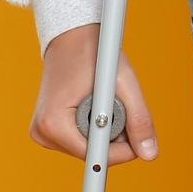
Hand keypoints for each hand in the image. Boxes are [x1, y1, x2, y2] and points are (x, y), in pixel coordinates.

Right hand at [30, 23, 158, 165]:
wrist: (71, 35)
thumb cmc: (94, 53)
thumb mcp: (122, 83)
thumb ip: (139, 119)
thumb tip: (150, 153)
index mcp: (54, 124)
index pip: (96, 156)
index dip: (123, 150)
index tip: (140, 141)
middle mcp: (43, 132)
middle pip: (92, 153)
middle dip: (114, 135)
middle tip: (118, 102)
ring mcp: (42, 132)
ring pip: (88, 147)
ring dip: (104, 130)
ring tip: (103, 98)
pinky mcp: (47, 129)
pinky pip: (80, 139)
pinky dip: (94, 127)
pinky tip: (94, 104)